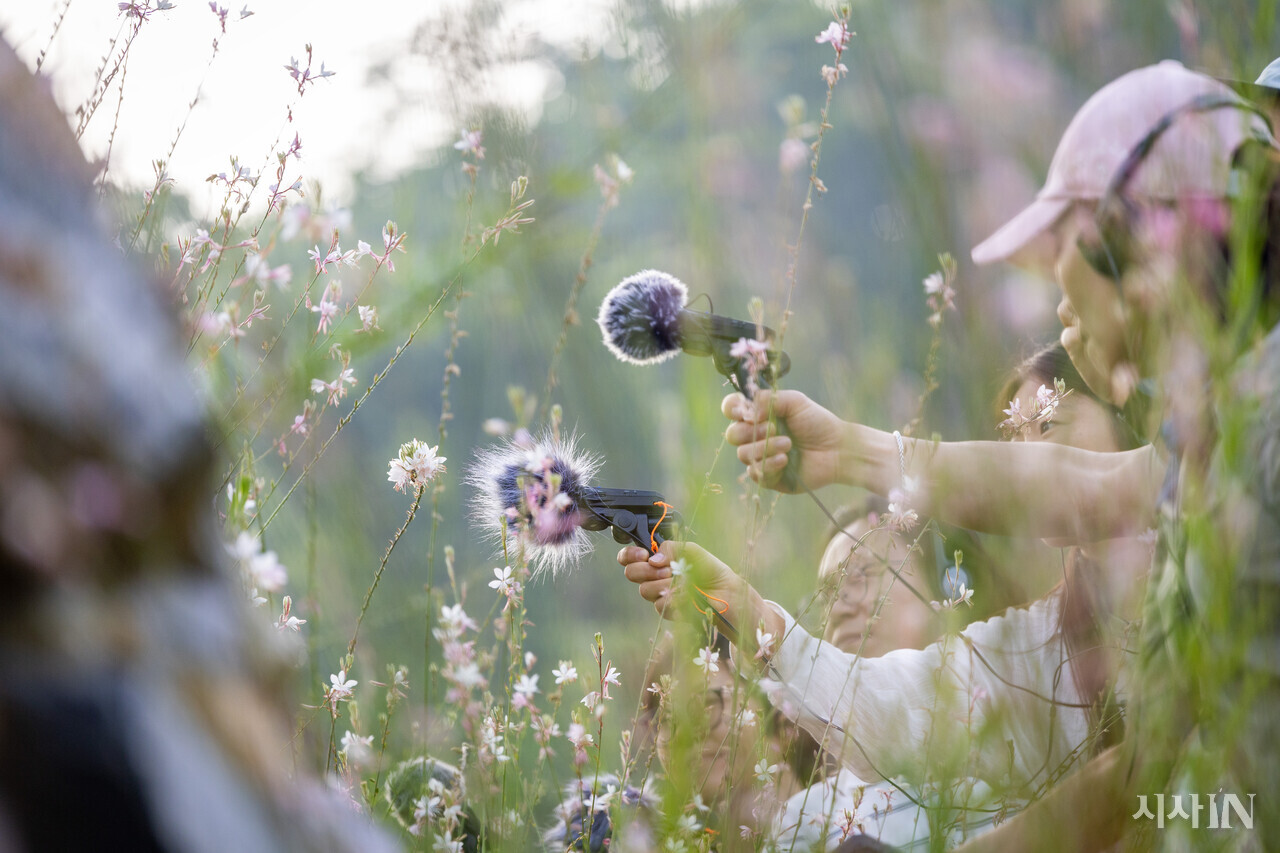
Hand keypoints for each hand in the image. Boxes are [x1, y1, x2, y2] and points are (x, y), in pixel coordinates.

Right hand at [617, 541, 743, 619]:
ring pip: (645, 590)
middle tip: (666, 570)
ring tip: (680, 581)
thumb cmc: (710, 569)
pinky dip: (674, 598)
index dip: (629, 555)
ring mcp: (660, 594)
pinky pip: (660, 604)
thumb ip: (671, 548)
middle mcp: (654, 577)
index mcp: (657, 560)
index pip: (629, 557)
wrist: (726, 591)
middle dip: (645, 570)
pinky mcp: (668, 610)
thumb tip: (654, 559)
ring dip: (662, 584)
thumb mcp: (691, 550)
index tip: (644, 554)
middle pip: (631, 573)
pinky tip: (686, 595)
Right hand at [722, 389, 847, 490]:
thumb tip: (748, 411)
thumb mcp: (795, 401)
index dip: (733, 409)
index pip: (732, 409)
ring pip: (743, 454)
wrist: (837, 449)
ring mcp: (761, 457)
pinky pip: (755, 473)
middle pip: (732, 434)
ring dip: (764, 448)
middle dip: (751, 431)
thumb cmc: (817, 423)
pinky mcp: (768, 477)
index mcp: (759, 415)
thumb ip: (768, 398)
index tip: (745, 412)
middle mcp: (756, 436)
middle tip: (774, 428)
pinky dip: (769, 464)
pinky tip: (785, 460)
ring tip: (788, 444)